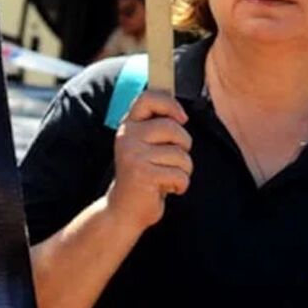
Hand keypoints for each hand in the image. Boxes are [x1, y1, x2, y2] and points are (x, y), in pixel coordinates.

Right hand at [107, 91, 192, 230]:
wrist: (123, 209)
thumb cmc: (142, 175)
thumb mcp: (143, 145)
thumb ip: (156, 126)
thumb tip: (180, 110)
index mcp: (128, 126)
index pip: (148, 98)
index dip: (170, 104)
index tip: (181, 118)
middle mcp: (127, 137)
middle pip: (174, 128)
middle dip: (183, 146)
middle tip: (171, 160)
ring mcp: (133, 155)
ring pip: (181, 155)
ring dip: (182, 170)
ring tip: (165, 177)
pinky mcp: (143, 174)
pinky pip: (180, 175)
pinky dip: (180, 186)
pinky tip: (165, 189)